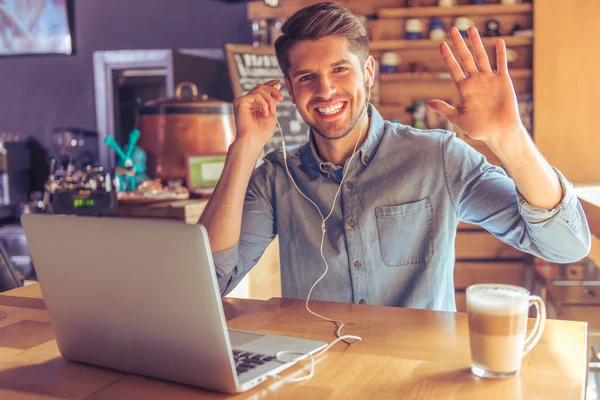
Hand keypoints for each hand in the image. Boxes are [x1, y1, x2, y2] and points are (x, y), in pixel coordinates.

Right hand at [233, 79, 283, 148]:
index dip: (270, 85)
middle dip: (273, 90)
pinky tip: (265, 113)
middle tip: (281, 98)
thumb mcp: (271, 113)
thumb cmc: (261, 132)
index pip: (261, 91)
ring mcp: (242, 101)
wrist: (253, 141)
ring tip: (271, 112)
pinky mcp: (240, 102)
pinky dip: (264, 103)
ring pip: (260, 90)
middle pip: (260, 87)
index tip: (278, 82)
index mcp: (253, 105)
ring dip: (269, 100)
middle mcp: (247, 102)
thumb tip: (276, 86)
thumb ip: (272, 101)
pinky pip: (256, 95)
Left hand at [426, 27, 524, 146]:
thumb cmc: (478, 128)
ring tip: (470, 29)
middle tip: (452, 29)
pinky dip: (500, 54)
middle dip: (459, 44)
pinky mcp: (503, 82)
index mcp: (464, 89)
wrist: (499, 133)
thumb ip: (444, 109)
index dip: (447, 56)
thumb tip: (428, 104)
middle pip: (466, 58)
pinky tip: (498, 41)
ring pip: (482, 57)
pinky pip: (502, 65)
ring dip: (476, 43)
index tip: (441, 44)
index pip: (454, 68)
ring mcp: (489, 80)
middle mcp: (475, 81)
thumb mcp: (458, 119)